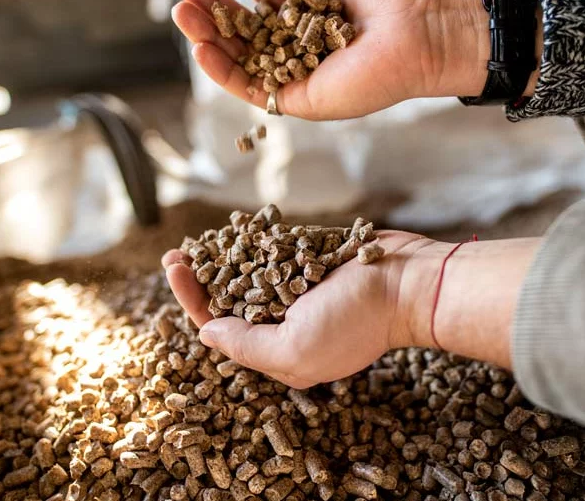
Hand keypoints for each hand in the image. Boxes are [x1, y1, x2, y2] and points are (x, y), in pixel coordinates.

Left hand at [162, 231, 434, 387]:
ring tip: (193, 243)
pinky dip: (253, 243)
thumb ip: (245, 345)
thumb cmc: (355, 320)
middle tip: (174, 256)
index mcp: (280, 352)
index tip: (176, 270)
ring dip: (219, 259)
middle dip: (200, 280)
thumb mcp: (294, 348)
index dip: (194, 301)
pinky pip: (276, 253)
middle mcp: (287, 324)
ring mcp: (301, 291)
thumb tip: (204, 333)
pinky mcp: (314, 261)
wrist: (409, 282)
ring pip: (249, 275)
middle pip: (230, 303)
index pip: (223, 330)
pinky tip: (230, 232)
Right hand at [170, 0, 490, 120]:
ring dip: (206, 36)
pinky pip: (252, 90)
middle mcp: (300, 45)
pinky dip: (223, 72)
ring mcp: (297, 74)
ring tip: (181, 10)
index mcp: (310, 12)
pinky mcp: (300, 99)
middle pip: (242, 26)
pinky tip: (201, 48)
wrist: (425, 27)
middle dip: (210, 4)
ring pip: (240, 58)